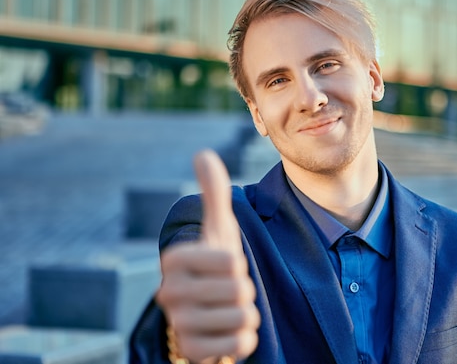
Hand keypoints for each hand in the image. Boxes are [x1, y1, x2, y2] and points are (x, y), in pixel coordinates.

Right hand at [156, 150, 259, 362]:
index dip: (237, 265)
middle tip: (227, 291)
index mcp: (174, 260)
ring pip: (243, 317)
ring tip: (227, 309)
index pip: (232, 262)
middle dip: (244, 291)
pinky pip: (241, 344)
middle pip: (239, 290)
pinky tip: (227, 331)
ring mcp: (179, 324)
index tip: (223, 267)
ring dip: (246, 314)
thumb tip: (203, 153)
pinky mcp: (192, 352)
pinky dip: (244, 338)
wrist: (207, 312)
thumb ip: (214, 192)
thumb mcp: (218, 228)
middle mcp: (169, 293)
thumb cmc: (215, 265)